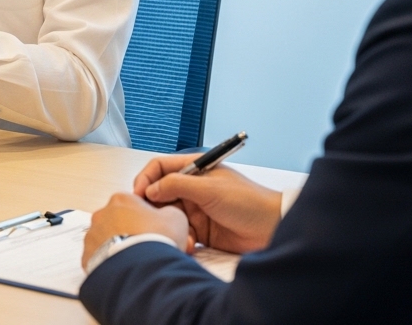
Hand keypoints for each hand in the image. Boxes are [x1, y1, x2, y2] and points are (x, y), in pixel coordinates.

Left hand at [82, 193, 188, 268]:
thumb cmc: (156, 240)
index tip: (158, 232)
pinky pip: (100, 258)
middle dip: (132, 233)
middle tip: (148, 248)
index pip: (135, 205)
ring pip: (108, 240)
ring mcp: (92, 235)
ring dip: (120, 248)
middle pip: (120, 222)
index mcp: (122, 199)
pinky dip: (110, 263)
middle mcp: (102, 214)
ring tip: (137, 262)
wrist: (141, 268)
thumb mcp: (176, 218)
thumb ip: (169, 211)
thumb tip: (167, 215)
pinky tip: (125, 269)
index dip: (149, 220)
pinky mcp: (87, 256)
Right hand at [133, 153, 281, 253]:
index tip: (139, 194)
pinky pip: (178, 232)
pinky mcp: (199, 230)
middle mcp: (192, 188)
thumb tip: (150, 189)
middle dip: (152, 206)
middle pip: (159, 192)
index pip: (160, 167)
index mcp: (195, 170)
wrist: (272, 229)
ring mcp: (195, 209)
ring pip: (167, 214)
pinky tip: (188, 243)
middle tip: (150, 218)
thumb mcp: (210, 189)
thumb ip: (177, 185)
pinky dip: (179, 238)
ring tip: (174, 232)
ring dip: (167, 224)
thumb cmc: (249, 202)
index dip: (146, 178)